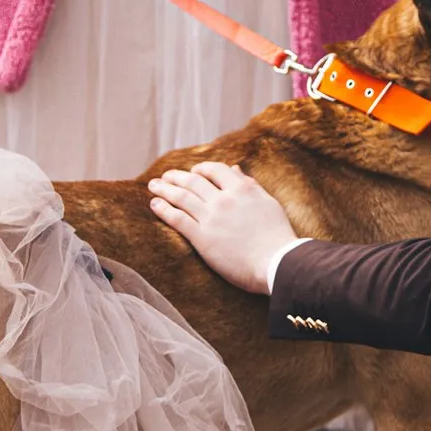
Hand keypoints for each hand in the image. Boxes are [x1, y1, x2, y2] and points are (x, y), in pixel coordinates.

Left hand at [147, 160, 301, 293]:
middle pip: (194, 182)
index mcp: (242, 189)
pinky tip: (155, 204)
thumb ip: (250, 185)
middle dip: (176, 177)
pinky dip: (164, 209)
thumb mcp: (268, 203)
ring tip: (153, 186)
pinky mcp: (202, 237)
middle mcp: (224, 199)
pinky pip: (178, 219)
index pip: (215, 170)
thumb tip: (235, 169)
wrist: (276, 262)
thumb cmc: (277, 235)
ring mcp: (211, 218)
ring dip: (165, 189)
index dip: (201, 169)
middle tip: (165, 176)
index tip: (193, 171)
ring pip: (182, 197)